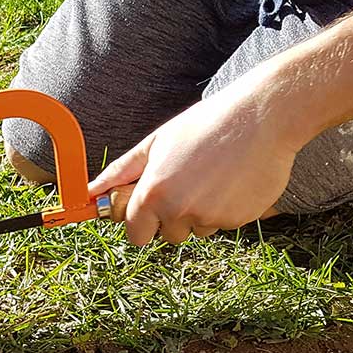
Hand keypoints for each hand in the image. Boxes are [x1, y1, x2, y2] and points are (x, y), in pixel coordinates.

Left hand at [88, 84, 296, 244]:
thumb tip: (89, 192)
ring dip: (199, 213)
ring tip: (212, 176)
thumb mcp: (156, 144)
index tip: (147, 211)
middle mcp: (180, 211)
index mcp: (154, 194)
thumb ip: (120, 173)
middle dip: (171, 218)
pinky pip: (223, 224)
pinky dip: (225, 209)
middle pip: (166, 235)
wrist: (263, 118)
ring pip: (196, 230)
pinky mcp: (239, 220)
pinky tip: (232, 180)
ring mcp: (211, 218)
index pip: (135, 234)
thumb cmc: (205, 125)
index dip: (140, 223)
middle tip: (186, 183)